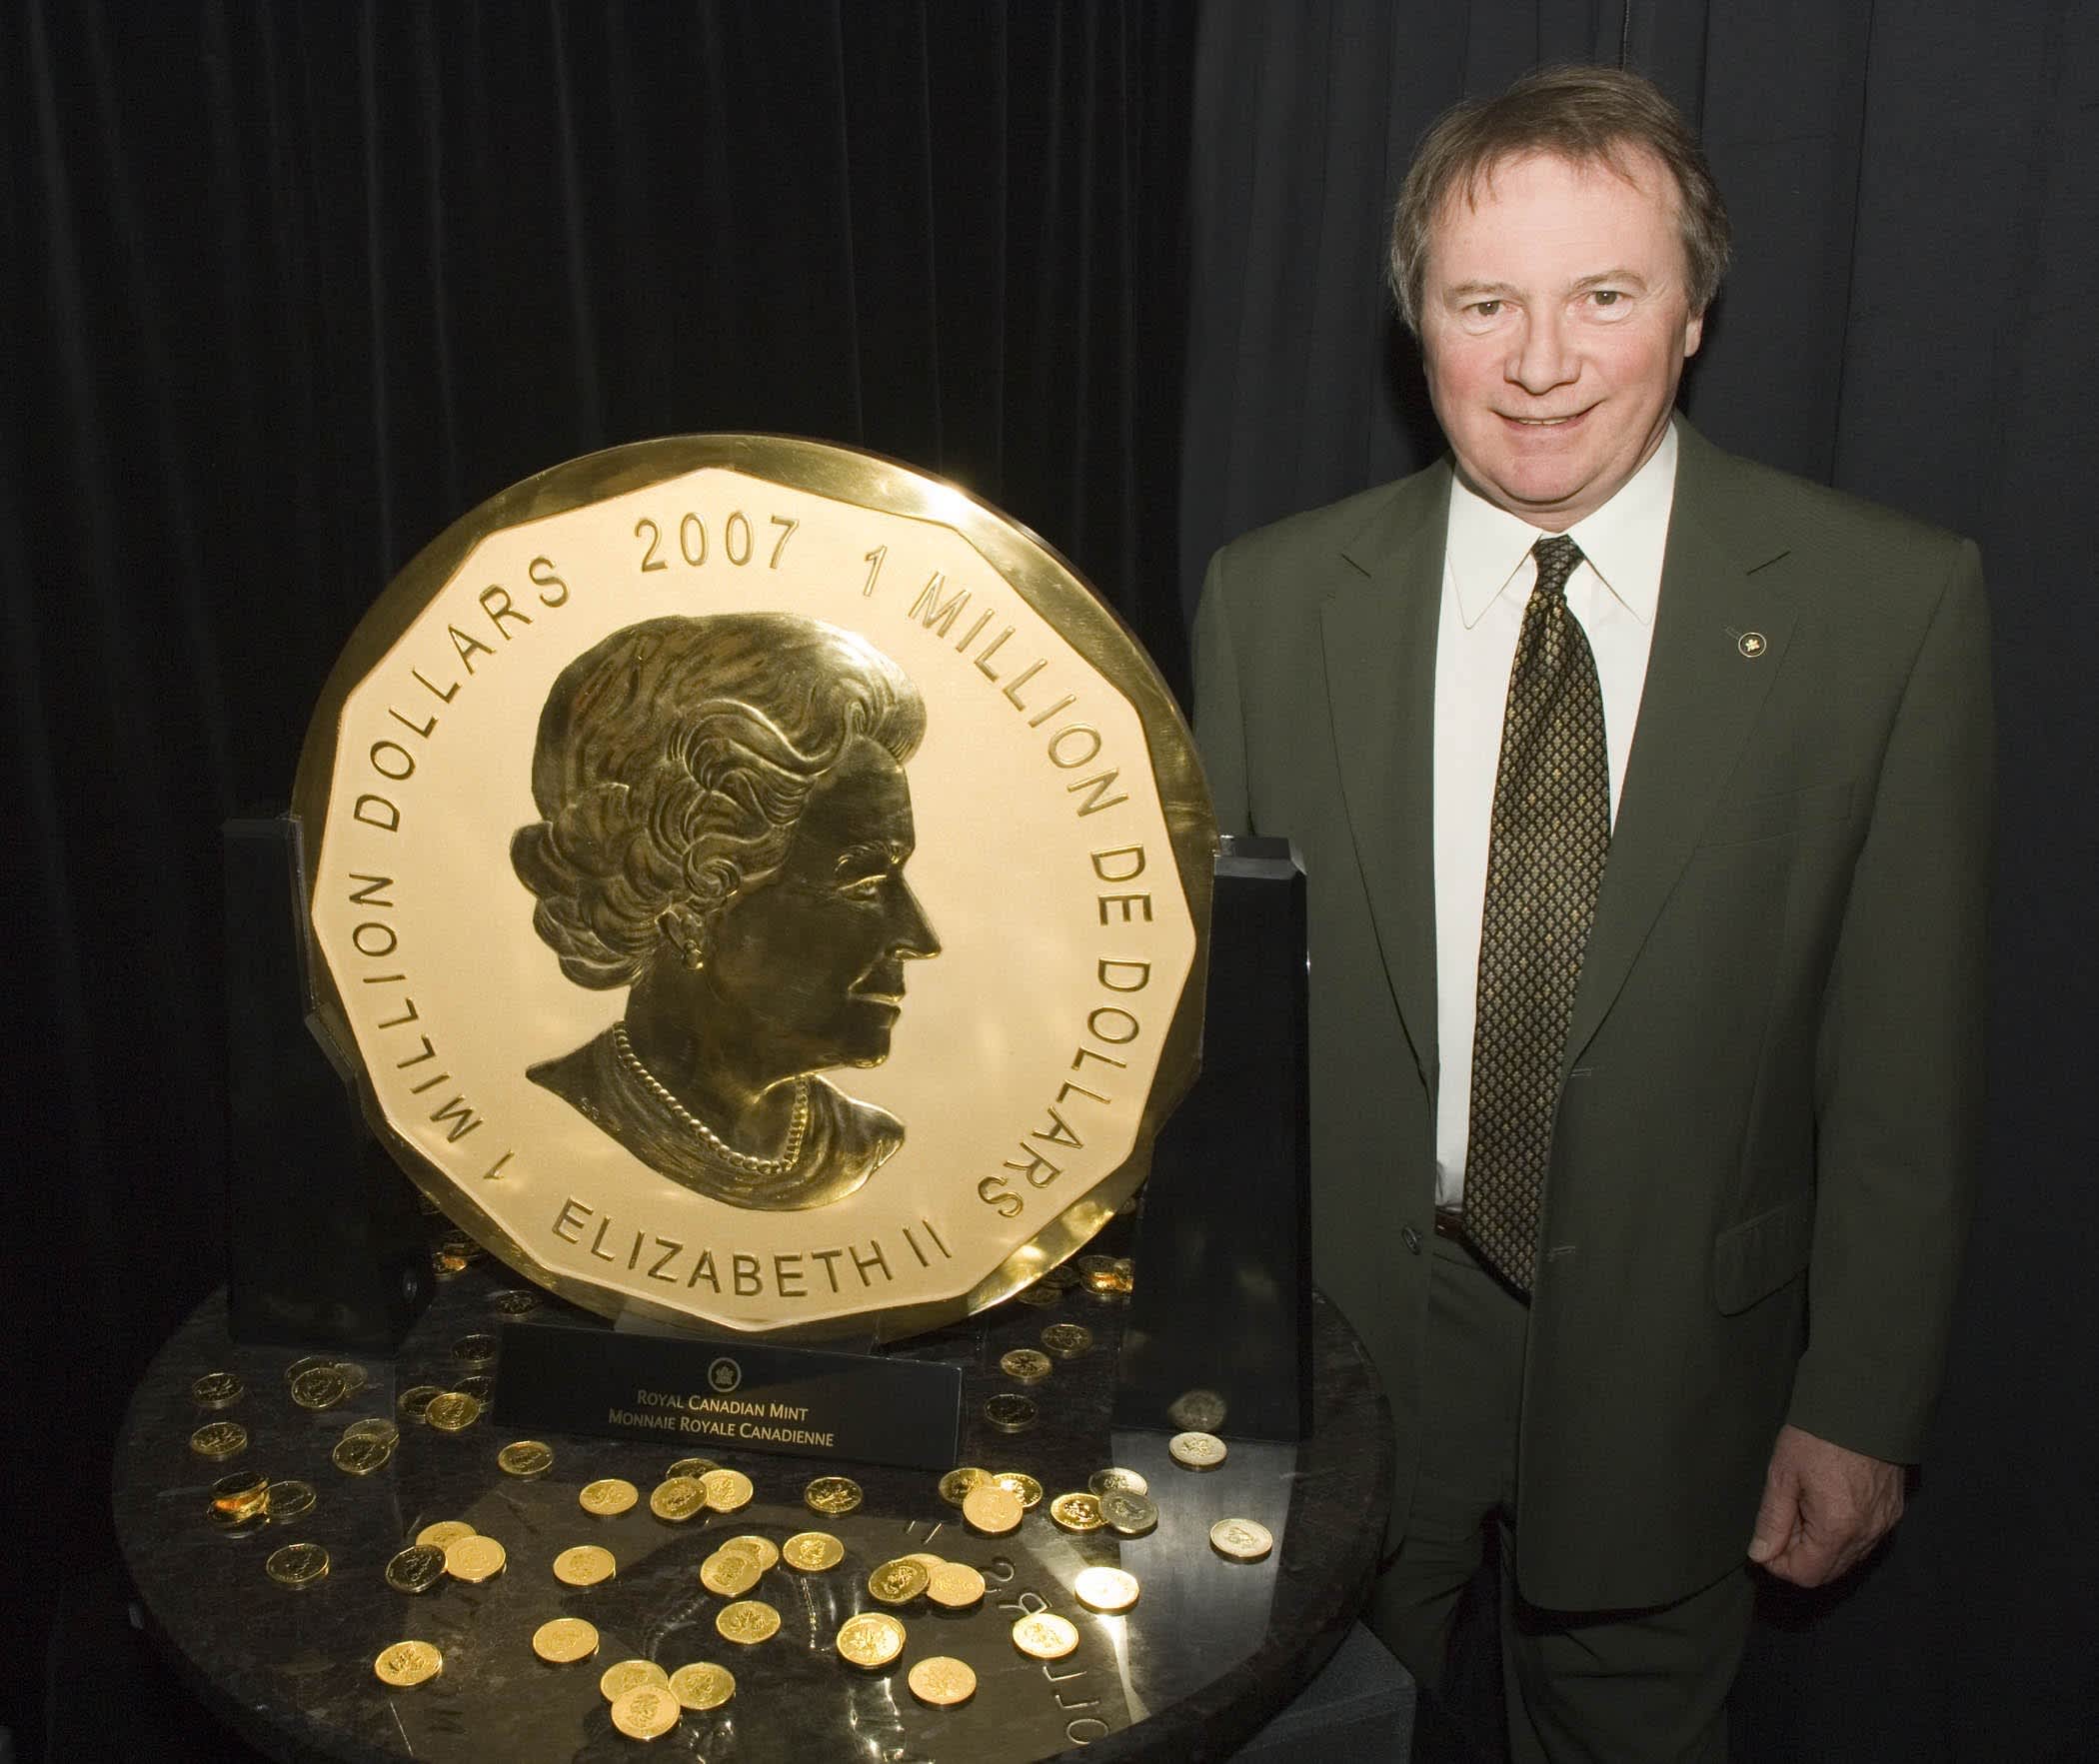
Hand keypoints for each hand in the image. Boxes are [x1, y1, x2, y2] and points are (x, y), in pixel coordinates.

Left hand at [1746, 1423, 1904, 1585]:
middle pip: (1829, 1571)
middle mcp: (1867, 1534)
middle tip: (1783, 1520)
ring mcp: (1884, 1524)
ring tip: (1803, 1507)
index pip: (1807, 1574)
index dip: (1780, 1564)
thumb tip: (1760, 1555)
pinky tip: (1826, 1503)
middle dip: (1800, 1555)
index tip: (1766, 1543)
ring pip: (1848, 1557)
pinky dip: (1842, 1534)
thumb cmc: (1818, 1436)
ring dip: (1821, 1545)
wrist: (1865, 1405)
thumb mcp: (1783, 1474)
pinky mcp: (1893, 1512)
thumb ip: (1772, 1519)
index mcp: (1838, 1528)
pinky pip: (1864, 1540)